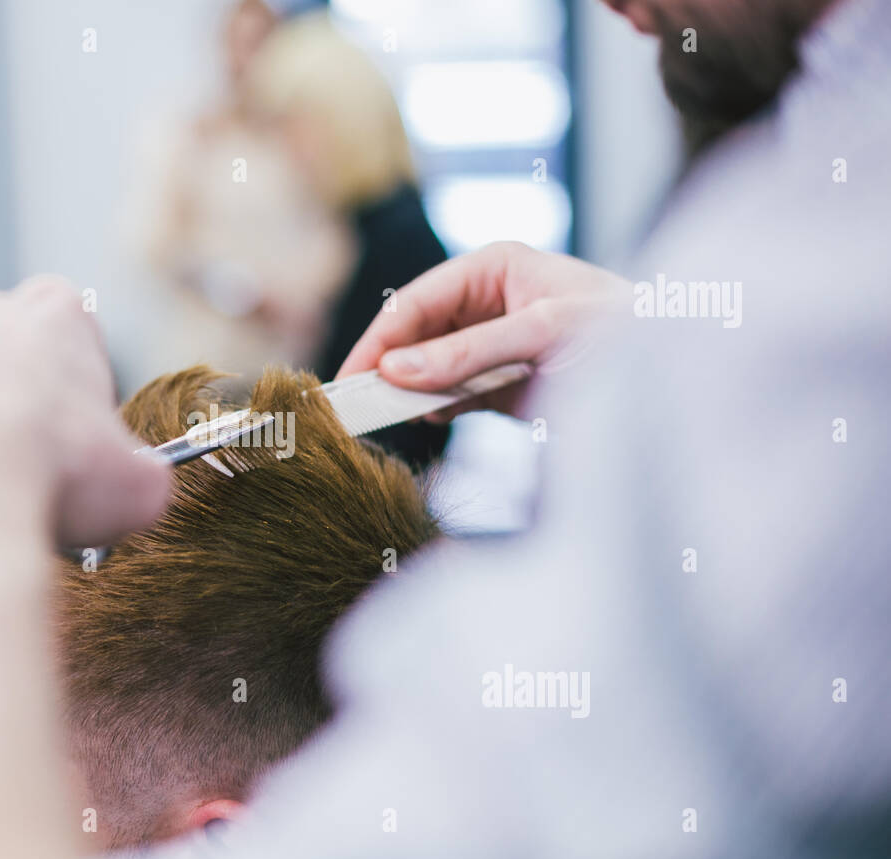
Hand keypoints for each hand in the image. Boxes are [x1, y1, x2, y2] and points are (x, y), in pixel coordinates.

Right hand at [337, 242, 629, 418]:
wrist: (680, 378)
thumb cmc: (624, 332)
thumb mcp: (544, 334)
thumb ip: (469, 353)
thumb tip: (395, 371)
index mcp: (494, 268)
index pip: (417, 301)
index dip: (380, 339)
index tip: (351, 377)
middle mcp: (487, 302)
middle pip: (417, 334)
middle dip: (388, 366)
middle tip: (355, 404)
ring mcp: (493, 346)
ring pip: (430, 367)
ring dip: (409, 390)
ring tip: (382, 415)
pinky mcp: (502, 385)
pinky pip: (452, 394)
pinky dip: (436, 408)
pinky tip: (425, 417)